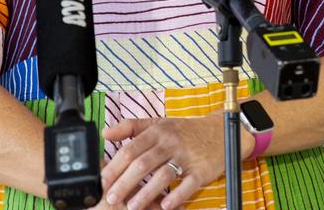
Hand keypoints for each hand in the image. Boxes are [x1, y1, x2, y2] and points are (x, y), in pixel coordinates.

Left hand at [100, 115, 223, 209]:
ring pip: (163, 175)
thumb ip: (131, 126)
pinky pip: (187, 185)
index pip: (131, 149)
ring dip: (145, 193)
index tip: (102, 181)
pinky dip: (176, 196)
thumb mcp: (159, 122)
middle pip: (143, 163)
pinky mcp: (201, 170)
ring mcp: (187, 156)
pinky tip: (164, 206)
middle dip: (124, 183)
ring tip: (132, 206)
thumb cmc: (184, 131)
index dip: (115, 166)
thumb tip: (105, 132)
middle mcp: (171, 142)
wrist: (220, 131)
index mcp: (158, 131)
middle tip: (111, 198)